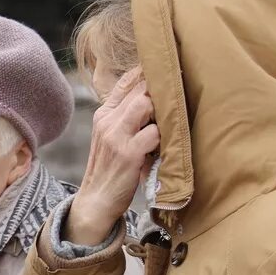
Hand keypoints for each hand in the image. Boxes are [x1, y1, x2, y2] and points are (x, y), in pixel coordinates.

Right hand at [66, 68, 159, 246]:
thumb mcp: (109, 139)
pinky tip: (166, 146)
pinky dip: (165, 137)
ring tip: (171, 124)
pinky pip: (156, 133)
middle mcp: (108, 122)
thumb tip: (152, 99)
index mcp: (103, 115)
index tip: (167, 73)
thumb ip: (124, 118)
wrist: (96, 201)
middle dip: (161, 92)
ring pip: (146, 104)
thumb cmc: (109, 170)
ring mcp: (117, 136)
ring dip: (163, 113)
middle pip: (140, 89)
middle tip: (179, 98)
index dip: (147, 74)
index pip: (125, 82)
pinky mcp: (129, 153)